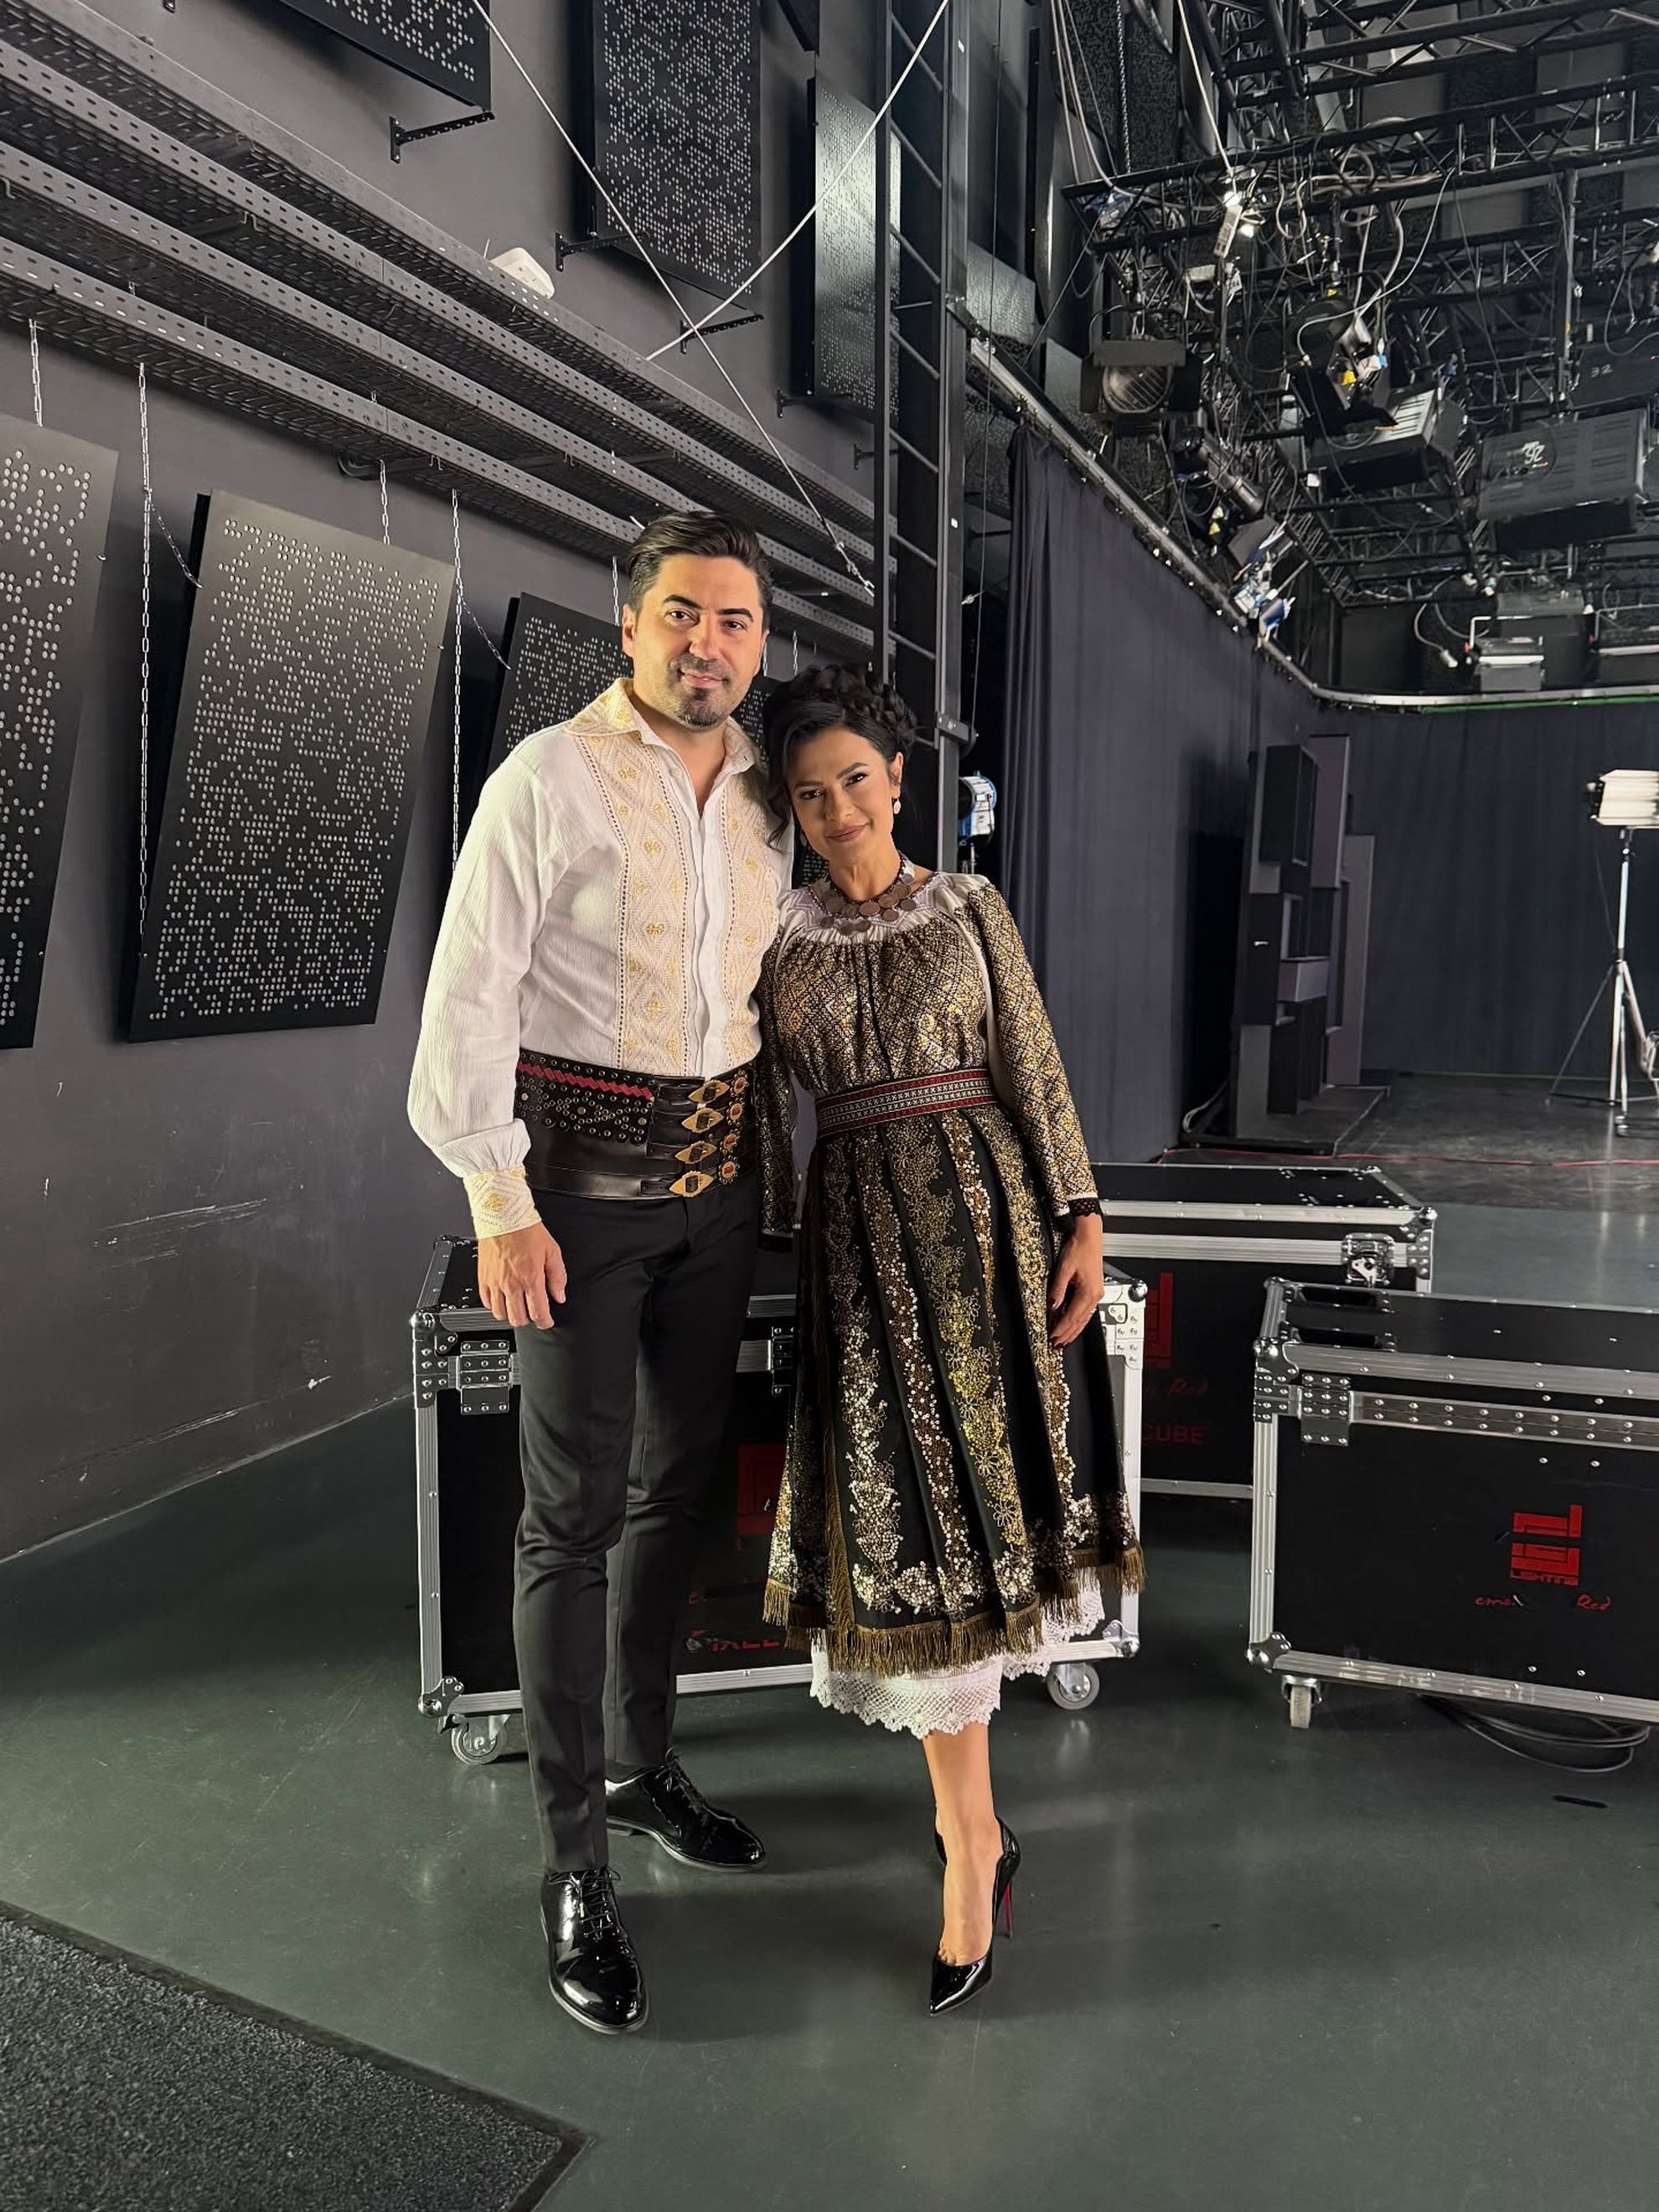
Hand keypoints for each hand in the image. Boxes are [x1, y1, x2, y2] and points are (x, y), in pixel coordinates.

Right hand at [477, 1220, 567, 1330]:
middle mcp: (511, 1284)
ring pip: (500, 1314)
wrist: (503, 1217)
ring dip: (510, 1314)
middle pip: (517, 1318)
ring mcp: (495, 1283)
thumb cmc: (526, 1230)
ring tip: (517, 1307)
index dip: (544, 1322)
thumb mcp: (552, 1251)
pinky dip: (494, 1306)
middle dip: (528, 1319)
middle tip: (532, 1313)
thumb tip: (560, 1296)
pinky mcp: (483, 1278)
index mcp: (531, 1278)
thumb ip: (558, 1276)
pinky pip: (486, 1302)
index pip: (538, 1313)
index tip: (547, 1321)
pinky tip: (502, 1299)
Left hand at [1048, 1216, 1103, 1346]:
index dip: (1061, 1328)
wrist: (1089, 1236)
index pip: (1071, 1316)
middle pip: (1079, 1321)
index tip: (1052, 1337)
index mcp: (1088, 1292)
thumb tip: (1052, 1305)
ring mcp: (1096, 1294)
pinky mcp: (1095, 1290)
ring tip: (1064, 1339)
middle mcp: (1095, 1295)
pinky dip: (1079, 1320)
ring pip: (1084, 1318)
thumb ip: (1058, 1289)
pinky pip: (1086, 1311)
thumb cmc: (1079, 1248)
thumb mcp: (1064, 1269)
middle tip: (1057, 1344)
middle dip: (1067, 1334)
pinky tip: (1074, 1324)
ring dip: (1074, 1330)